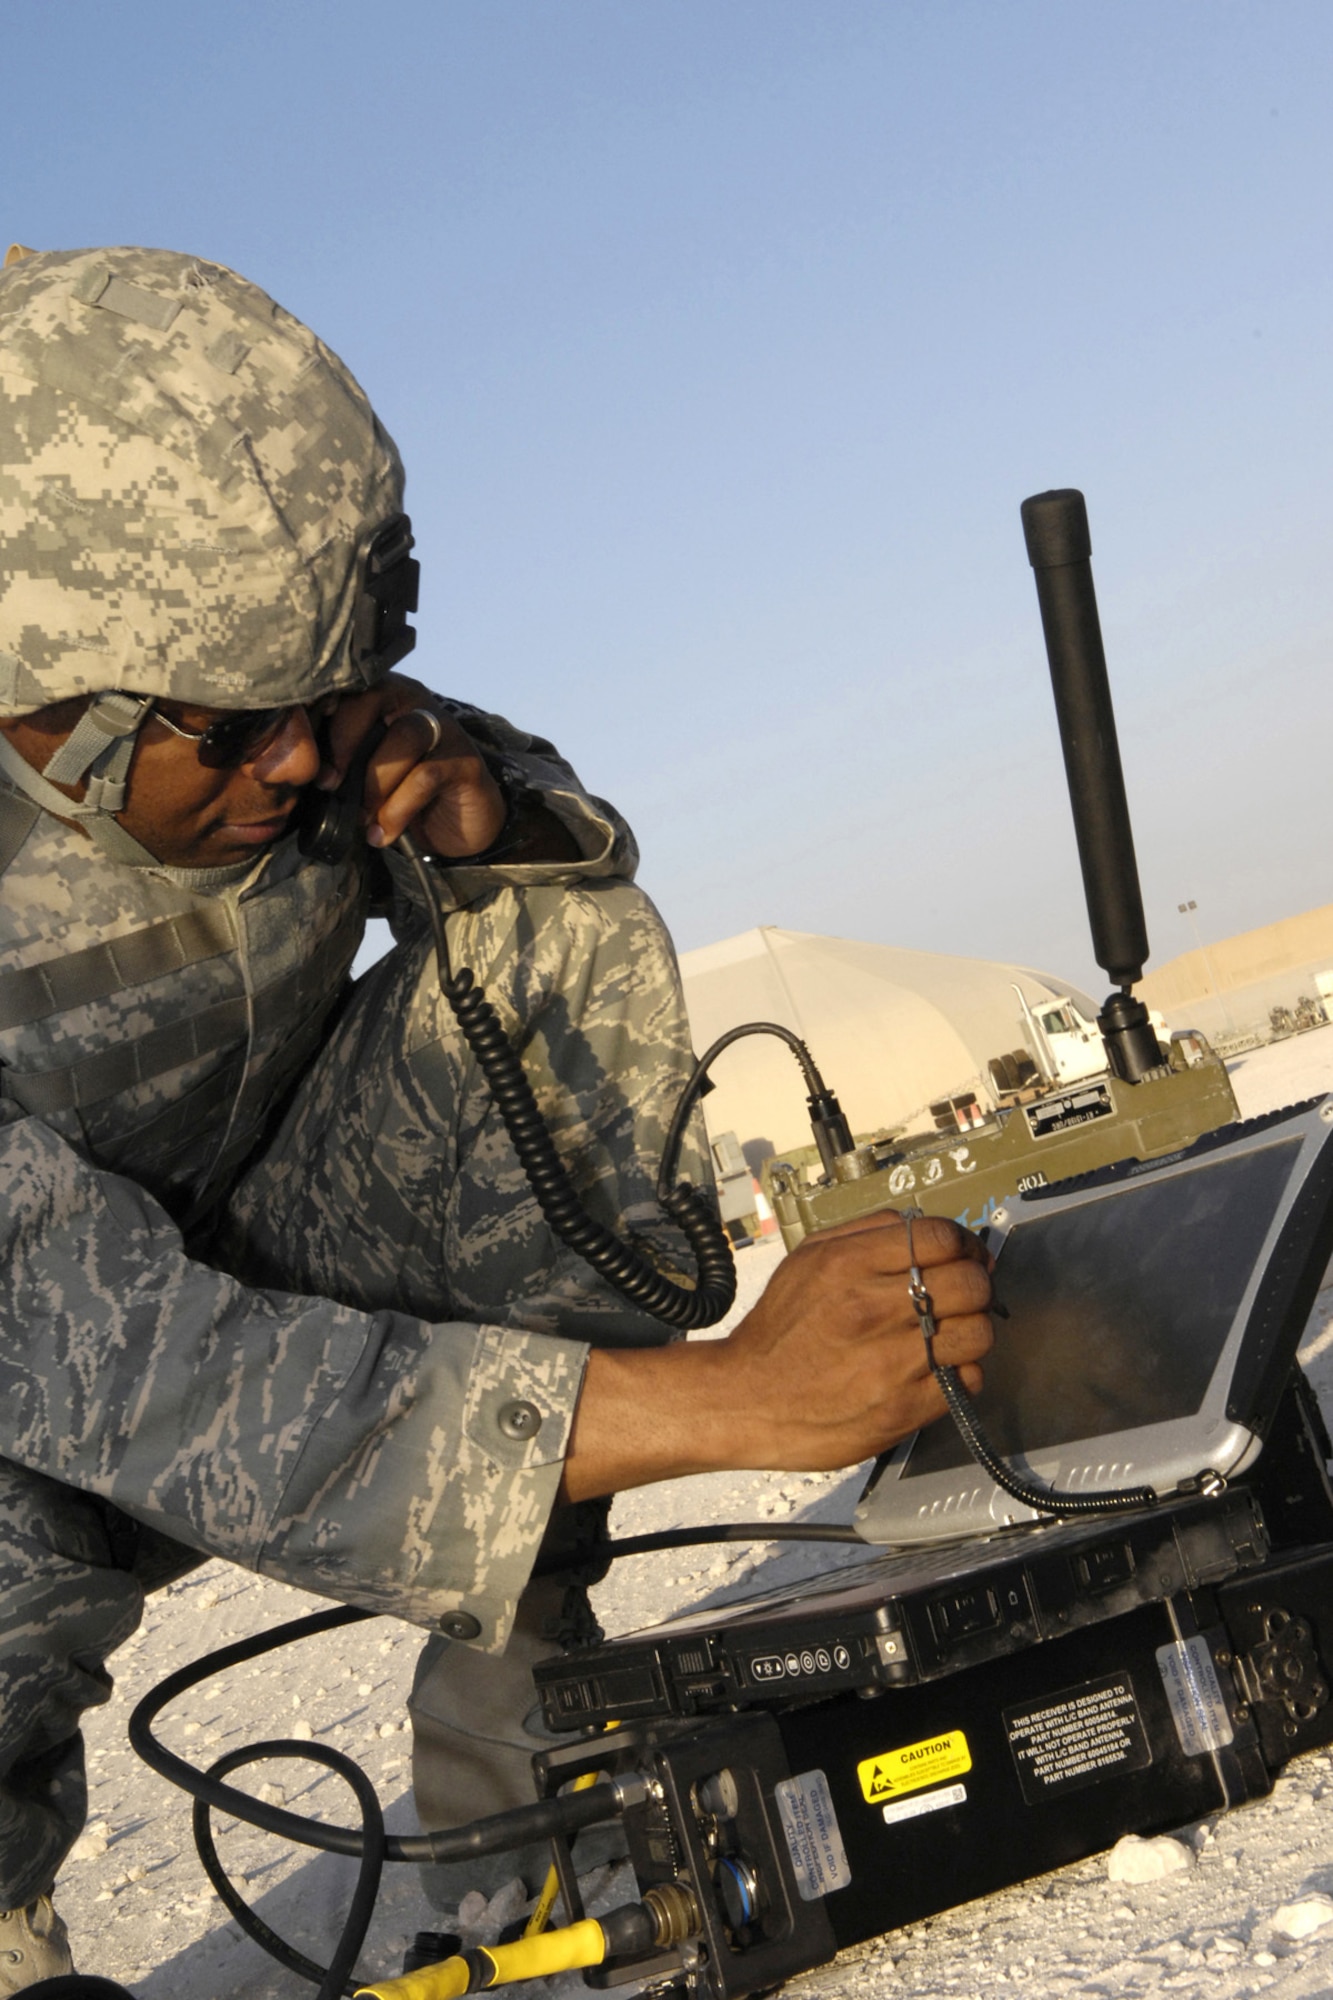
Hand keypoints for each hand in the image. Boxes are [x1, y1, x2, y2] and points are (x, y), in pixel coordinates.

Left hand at [316, 678, 507, 858]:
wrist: (456, 826)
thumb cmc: (398, 793)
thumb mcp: (360, 774)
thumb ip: (336, 762)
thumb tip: (293, 771)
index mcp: (380, 696)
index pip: (344, 687)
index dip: (318, 716)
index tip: (301, 756)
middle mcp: (412, 702)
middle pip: (372, 699)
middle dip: (343, 742)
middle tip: (328, 783)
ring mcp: (443, 728)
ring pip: (404, 737)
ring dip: (375, 781)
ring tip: (361, 817)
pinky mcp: (465, 761)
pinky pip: (425, 776)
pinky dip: (397, 809)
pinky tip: (383, 833)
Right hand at [560, 1214, 993, 1500]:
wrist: (744, 1400)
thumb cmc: (779, 1331)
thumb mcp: (807, 1259)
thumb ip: (867, 1233)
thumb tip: (927, 1230)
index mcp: (847, 1264)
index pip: (941, 1237)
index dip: (963, 1244)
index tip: (965, 1255)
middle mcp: (871, 1310)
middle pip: (970, 1282)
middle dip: (975, 1284)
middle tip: (962, 1295)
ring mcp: (890, 1362)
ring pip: (977, 1332)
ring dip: (972, 1329)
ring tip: (950, 1333)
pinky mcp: (902, 1409)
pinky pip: (965, 1380)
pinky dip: (960, 1372)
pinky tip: (936, 1368)